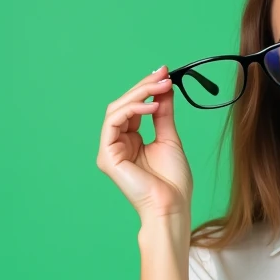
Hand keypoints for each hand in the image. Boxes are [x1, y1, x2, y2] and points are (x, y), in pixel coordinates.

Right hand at [96, 64, 193, 221]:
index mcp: (130, 141)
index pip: (133, 108)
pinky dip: (132, 110)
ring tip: (160, 86)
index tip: (165, 73)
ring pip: (116, 110)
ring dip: (139, 94)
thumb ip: (163, 113)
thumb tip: (164, 88)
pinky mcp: (107, 156)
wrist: (172, 206)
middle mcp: (117, 144)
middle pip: (123, 105)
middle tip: (163, 74)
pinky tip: (152, 106)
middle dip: (143, 87)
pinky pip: (114, 123)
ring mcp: (110, 150)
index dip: (147, 89)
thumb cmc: (173, 182)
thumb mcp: (169, 138)